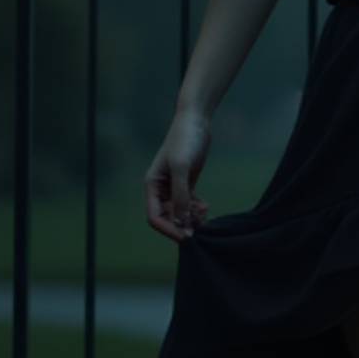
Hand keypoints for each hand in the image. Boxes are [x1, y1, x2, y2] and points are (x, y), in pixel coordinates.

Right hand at [143, 110, 213, 244]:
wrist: (196, 121)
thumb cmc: (185, 141)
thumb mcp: (182, 168)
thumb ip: (181, 195)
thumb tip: (182, 222)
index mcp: (152, 185)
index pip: (155, 217)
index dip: (169, 229)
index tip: (187, 236)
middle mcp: (160, 188)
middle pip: (167, 217)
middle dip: (182, 224)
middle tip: (200, 227)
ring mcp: (173, 186)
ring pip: (179, 212)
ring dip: (191, 218)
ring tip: (204, 212)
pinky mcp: (186, 182)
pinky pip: (188, 204)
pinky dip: (196, 209)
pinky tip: (206, 207)